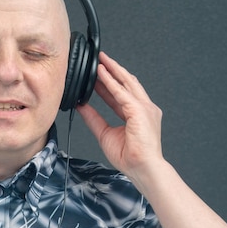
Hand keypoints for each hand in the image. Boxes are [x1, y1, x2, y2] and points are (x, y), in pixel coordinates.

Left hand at [77, 52, 163, 182]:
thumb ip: (93, 118)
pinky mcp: (140, 111)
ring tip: (100, 60)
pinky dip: (111, 83)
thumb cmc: (129, 157)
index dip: (108, 84)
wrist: (142, 168)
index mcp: (138, 114)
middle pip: (127, 83)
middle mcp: (144, 108)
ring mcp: (144, 108)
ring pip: (126, 83)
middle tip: (100, 58)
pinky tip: (102, 74)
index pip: (121, 94)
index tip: (96, 75)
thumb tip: (81, 107)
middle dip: (113, 70)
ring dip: (113, 70)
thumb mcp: (104, 134)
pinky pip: (122, 93)